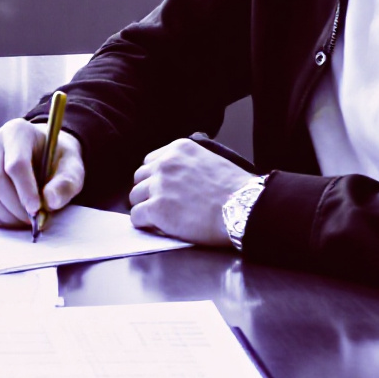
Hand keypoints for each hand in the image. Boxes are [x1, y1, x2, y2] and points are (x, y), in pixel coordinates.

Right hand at [0, 118, 84, 228]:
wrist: (39, 154)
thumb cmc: (55, 160)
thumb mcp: (71, 167)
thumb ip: (66, 183)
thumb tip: (50, 201)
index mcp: (17, 132)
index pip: (16, 164)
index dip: (25, 190)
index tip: (36, 210)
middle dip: (14, 207)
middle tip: (31, 221)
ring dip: (2, 215)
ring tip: (21, 220)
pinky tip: (7, 218)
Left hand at [127, 138, 251, 246]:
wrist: (243, 208)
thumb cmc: (235, 190)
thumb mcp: (210, 160)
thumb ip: (189, 163)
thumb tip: (180, 175)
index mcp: (178, 149)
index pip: (151, 162)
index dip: (156, 178)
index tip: (164, 189)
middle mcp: (165, 163)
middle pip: (140, 178)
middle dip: (148, 191)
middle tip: (161, 205)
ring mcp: (159, 186)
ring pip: (135, 197)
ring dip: (145, 207)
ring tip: (160, 218)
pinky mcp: (156, 208)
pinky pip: (136, 216)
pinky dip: (144, 223)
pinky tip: (157, 227)